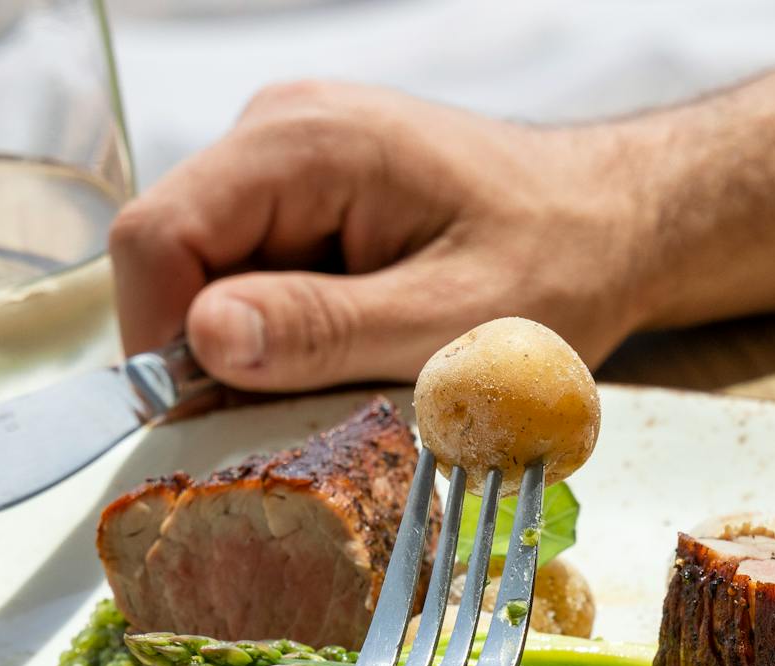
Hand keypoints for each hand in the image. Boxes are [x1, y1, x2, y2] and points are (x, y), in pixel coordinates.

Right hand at [109, 82, 649, 390]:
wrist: (617, 224)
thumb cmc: (560, 266)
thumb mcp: (451, 322)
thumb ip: (324, 329)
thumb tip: (202, 338)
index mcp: (305, 143)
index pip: (157, 239)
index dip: (162, 342)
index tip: (216, 422)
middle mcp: (276, 133)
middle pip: (171, 261)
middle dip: (214, 354)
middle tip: (299, 413)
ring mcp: (284, 162)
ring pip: (204, 279)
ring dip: (255, 350)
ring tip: (347, 377)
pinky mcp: (301, 200)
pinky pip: (247, 278)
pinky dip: (281, 335)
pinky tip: (351, 352)